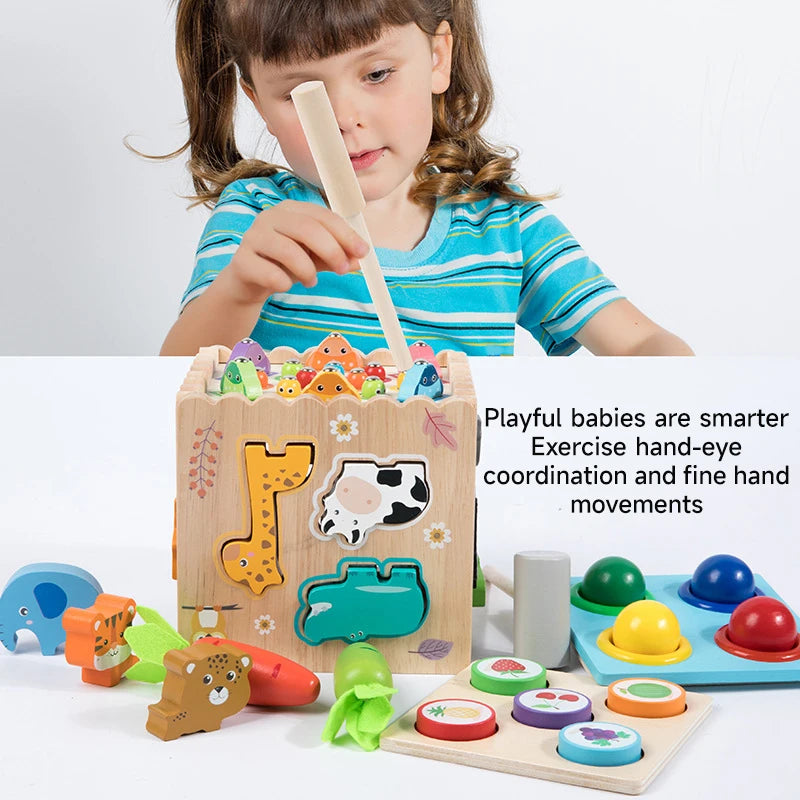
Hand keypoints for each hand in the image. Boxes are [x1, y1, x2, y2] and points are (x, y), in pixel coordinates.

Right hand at [222, 200, 368, 305]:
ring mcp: (252, 237)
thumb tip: (359, 259)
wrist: (248, 283)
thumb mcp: (314, 259)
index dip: (345, 234)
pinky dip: (284, 282)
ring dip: (308, 271)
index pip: (322, 216)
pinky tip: (285, 285)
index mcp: (290, 210)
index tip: (363, 252)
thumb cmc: (283, 265)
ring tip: (312, 282)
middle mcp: (269, 217)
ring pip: (288, 250)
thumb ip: (335, 257)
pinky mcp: (242, 261)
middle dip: (331, 251)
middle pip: (307, 229)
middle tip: (343, 270)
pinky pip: (270, 273)